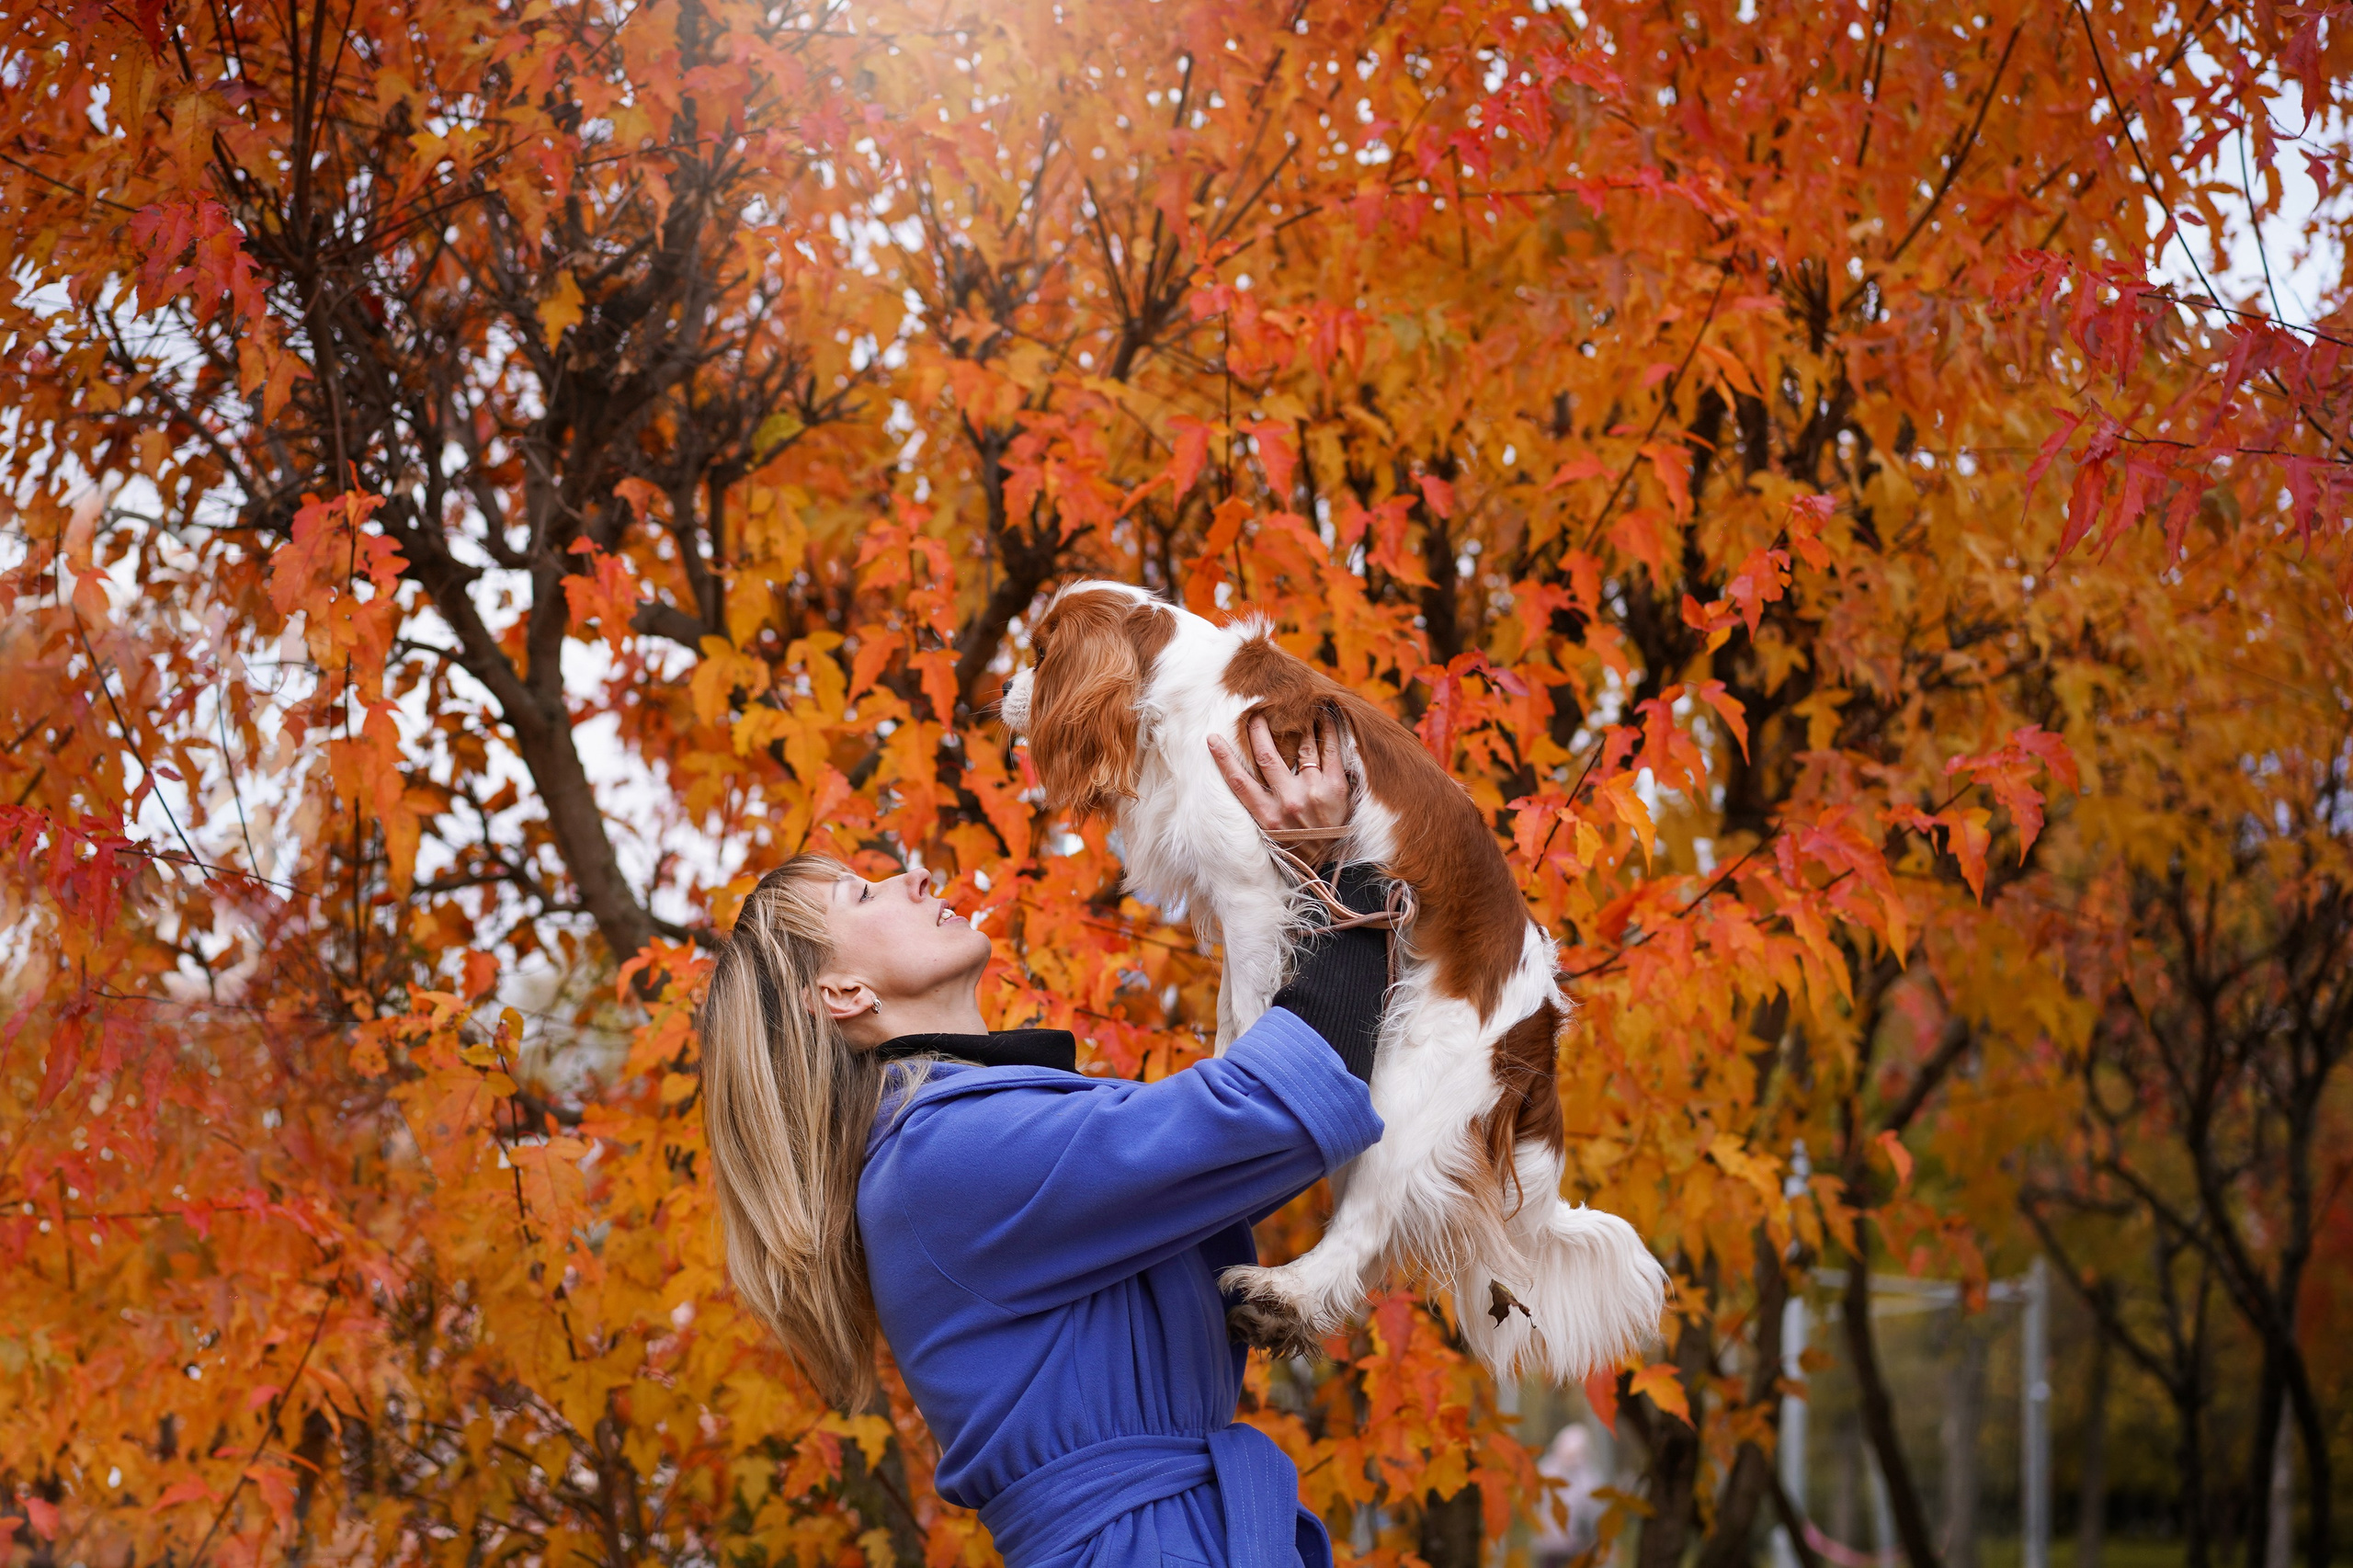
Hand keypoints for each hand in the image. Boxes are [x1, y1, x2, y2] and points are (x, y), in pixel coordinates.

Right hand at [1208, 712, 1350, 850]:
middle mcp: (1288, 802)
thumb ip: (1257, 806)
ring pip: (1301, 747)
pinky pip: (1330, 750)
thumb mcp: (1267, 832)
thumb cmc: (1293, 845)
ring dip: (1295, 725)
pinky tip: (1322, 717)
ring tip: (1291, 708)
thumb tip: (1242, 776)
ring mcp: (1314, 792)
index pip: (1238, 781)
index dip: (1223, 758)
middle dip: (1258, 730)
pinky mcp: (1336, 787)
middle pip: (1267, 755)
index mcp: (1266, 815)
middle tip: (1254, 712)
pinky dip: (1325, 731)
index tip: (1212, 738)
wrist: (1329, 863)